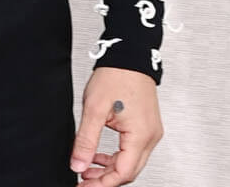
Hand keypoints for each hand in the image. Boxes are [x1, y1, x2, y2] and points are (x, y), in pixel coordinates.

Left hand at [71, 67, 162, 184]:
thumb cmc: (116, 74)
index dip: (102, 184)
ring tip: (87, 167)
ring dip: (109, 169)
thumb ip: (86, 140)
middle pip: (129, 172)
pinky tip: (99, 155)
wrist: (130, 55)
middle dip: (105, 180)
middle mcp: (151, 136)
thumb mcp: (94, 108)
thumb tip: (78, 164)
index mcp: (140, 135)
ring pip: (131, 163)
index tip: (83, 185)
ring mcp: (151, 131)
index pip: (123, 173)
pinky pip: (133, 150)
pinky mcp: (147, 126)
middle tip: (83, 180)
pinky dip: (116, 157)